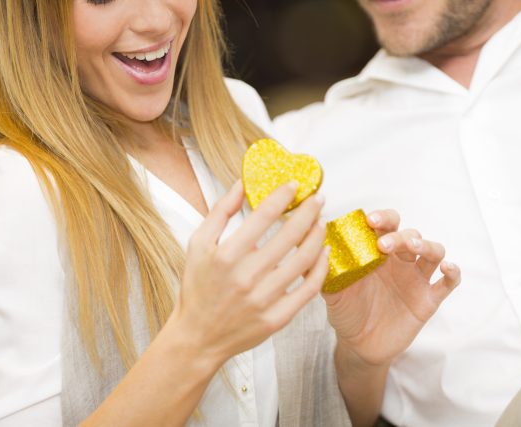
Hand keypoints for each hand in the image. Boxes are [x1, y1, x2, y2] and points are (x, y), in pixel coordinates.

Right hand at [170, 181, 329, 370]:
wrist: (198, 336)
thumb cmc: (197, 287)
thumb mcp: (198, 244)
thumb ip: (220, 212)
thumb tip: (242, 184)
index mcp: (227, 254)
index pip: (264, 215)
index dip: (283, 195)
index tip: (295, 184)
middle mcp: (246, 276)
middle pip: (290, 235)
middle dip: (309, 211)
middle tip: (318, 198)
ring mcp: (263, 299)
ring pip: (303, 260)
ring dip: (317, 236)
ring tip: (321, 222)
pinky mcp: (276, 318)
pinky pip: (308, 290)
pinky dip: (320, 269)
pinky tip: (323, 253)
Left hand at [324, 209, 459, 368]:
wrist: (359, 346)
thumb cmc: (346, 312)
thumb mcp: (333, 292)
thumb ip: (328, 270)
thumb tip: (318, 247)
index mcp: (378, 252)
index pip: (386, 224)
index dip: (382, 218)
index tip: (370, 221)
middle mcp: (400, 260)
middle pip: (410, 235)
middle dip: (400, 235)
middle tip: (384, 244)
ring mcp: (416, 279)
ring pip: (433, 251)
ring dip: (426, 245)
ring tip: (415, 247)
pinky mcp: (429, 300)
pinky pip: (448, 283)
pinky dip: (453, 272)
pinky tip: (447, 268)